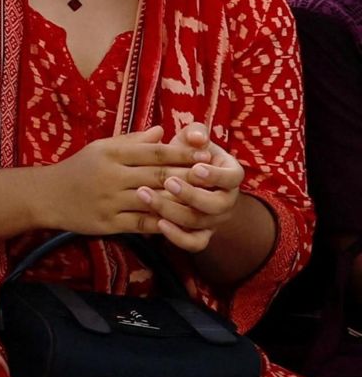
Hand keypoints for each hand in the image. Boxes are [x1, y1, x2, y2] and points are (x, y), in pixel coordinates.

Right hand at [42, 126, 200, 235]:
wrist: (46, 196)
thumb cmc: (78, 168)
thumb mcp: (101, 148)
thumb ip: (132, 141)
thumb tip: (163, 132)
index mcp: (111, 154)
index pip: (154, 151)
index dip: (182, 153)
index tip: (205, 153)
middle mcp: (111, 176)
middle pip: (159, 175)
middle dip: (189, 176)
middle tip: (214, 177)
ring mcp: (110, 201)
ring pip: (154, 200)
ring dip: (181, 201)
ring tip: (204, 200)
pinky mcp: (108, 222)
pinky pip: (141, 223)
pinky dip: (162, 222)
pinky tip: (180, 220)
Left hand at [144, 123, 245, 252]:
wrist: (177, 176)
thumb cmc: (186, 153)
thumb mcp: (191, 139)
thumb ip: (195, 133)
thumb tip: (197, 137)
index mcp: (230, 175)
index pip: (232, 178)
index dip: (216, 175)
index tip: (196, 168)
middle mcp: (227, 201)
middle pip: (216, 205)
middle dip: (191, 195)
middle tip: (167, 182)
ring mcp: (214, 220)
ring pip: (199, 223)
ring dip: (172, 211)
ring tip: (146, 195)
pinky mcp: (200, 234)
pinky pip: (193, 243)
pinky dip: (177, 237)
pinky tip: (158, 224)